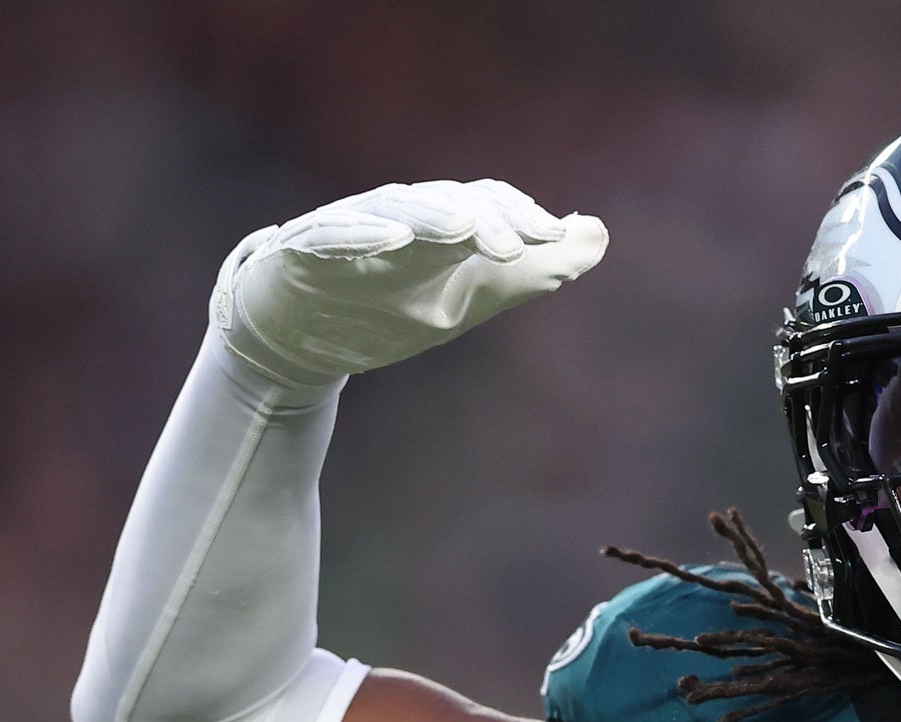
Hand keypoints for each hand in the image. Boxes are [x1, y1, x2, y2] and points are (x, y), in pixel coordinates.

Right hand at [211, 179, 607, 387]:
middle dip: (486, 218)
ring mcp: (349, 229)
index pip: (484, 201)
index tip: (560, 236)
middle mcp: (397, 217)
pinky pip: (331, 236)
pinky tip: (390, 242)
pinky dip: (361, 234)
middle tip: (521, 247)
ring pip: (394, 210)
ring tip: (465, 229)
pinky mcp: (303, 252)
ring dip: (431, 218)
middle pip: (446, 201)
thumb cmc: (389, 306)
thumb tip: (597, 234)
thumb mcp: (473, 295)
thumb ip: (534, 272)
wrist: (303, 341)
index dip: (521, 213)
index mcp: (438, 226)